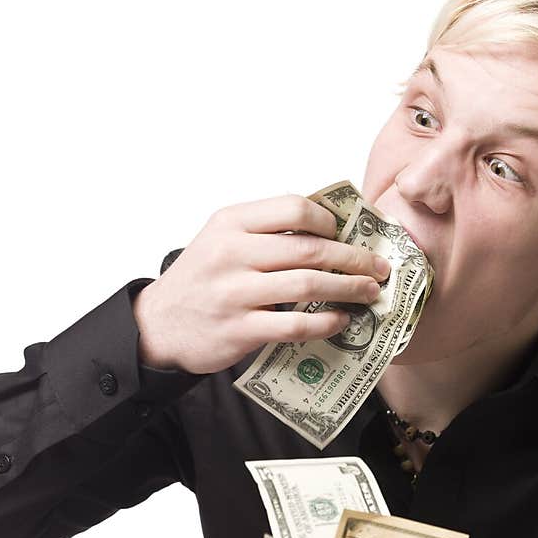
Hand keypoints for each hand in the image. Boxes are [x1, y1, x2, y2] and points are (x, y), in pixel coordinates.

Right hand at [132, 193, 390, 373]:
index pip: (293, 208)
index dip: (329, 220)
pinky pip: (295, 324)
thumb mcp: (221, 239)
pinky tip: (341, 320)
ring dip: (348, 288)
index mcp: (230, 222)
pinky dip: (325, 321)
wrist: (159, 325)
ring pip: (308, 284)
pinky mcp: (240, 330)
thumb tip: (331, 229)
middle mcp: (231, 253)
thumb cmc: (202, 279)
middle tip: (378, 267)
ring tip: (369, 292)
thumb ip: (265, 230)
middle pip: (309, 248)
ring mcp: (235, 293)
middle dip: (353, 258)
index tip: (348, 234)